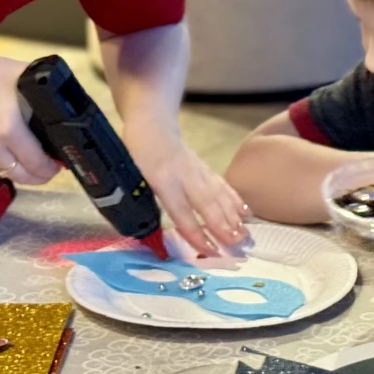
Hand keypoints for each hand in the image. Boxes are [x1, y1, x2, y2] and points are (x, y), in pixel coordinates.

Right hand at [0, 47, 59, 184]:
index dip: (52, 167)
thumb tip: (64, 102)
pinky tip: (3, 146)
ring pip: (5, 171)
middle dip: (40, 175)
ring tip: (27, 155)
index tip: (58, 164)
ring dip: (19, 167)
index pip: (36, 163)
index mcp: (7, 129)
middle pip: (22, 176)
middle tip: (48, 167)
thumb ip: (44, 93)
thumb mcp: (22, 76)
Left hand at [126, 124, 248, 254]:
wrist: (152, 123)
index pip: (181, 211)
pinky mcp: (205, 168)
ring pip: (218, 194)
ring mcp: (198, 170)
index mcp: (162, 179)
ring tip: (245, 233)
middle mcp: (185, 175)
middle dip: (223, 224)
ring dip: (233, 215)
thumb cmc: (136, 153)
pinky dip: (235, 199)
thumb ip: (136, 198)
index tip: (209, 250)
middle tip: (238, 243)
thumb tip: (140, 227)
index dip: (195, 232)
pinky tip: (246, 212)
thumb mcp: (128, 174)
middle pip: (207, 203)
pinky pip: (222, 184)